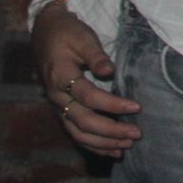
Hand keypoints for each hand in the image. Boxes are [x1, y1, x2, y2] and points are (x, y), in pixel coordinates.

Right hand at [32, 2, 140, 157]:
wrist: (45, 33)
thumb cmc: (67, 33)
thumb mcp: (83, 37)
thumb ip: (96, 55)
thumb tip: (109, 71)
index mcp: (60, 77)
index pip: (89, 97)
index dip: (112, 105)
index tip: (136, 108)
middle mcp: (56, 97)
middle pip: (83, 121)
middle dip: (111, 131)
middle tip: (137, 134)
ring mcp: (57, 106)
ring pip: (78, 133)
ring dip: (102, 142)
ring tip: (126, 147)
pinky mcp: (61, 110)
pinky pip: (75, 133)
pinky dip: (92, 144)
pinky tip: (110, 150)